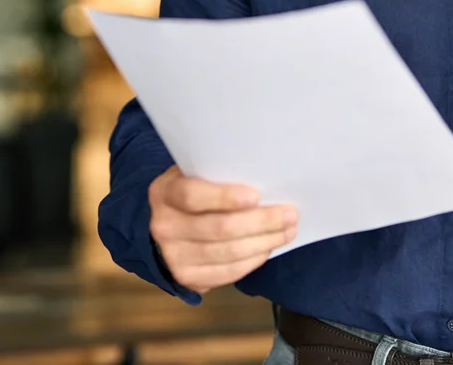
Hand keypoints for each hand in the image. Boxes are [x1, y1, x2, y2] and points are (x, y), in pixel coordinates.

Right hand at [148, 166, 297, 293]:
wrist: (163, 228)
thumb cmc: (190, 192)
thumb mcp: (192, 174)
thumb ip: (216, 174)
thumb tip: (263, 177)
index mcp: (164, 193)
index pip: (192, 196)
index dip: (224, 197)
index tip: (255, 195)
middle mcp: (164, 227)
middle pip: (218, 228)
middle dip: (260, 222)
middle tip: (289, 214)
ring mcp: (174, 257)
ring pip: (228, 253)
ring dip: (263, 242)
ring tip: (287, 231)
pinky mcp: (188, 279)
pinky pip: (227, 273)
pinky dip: (252, 261)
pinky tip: (267, 248)